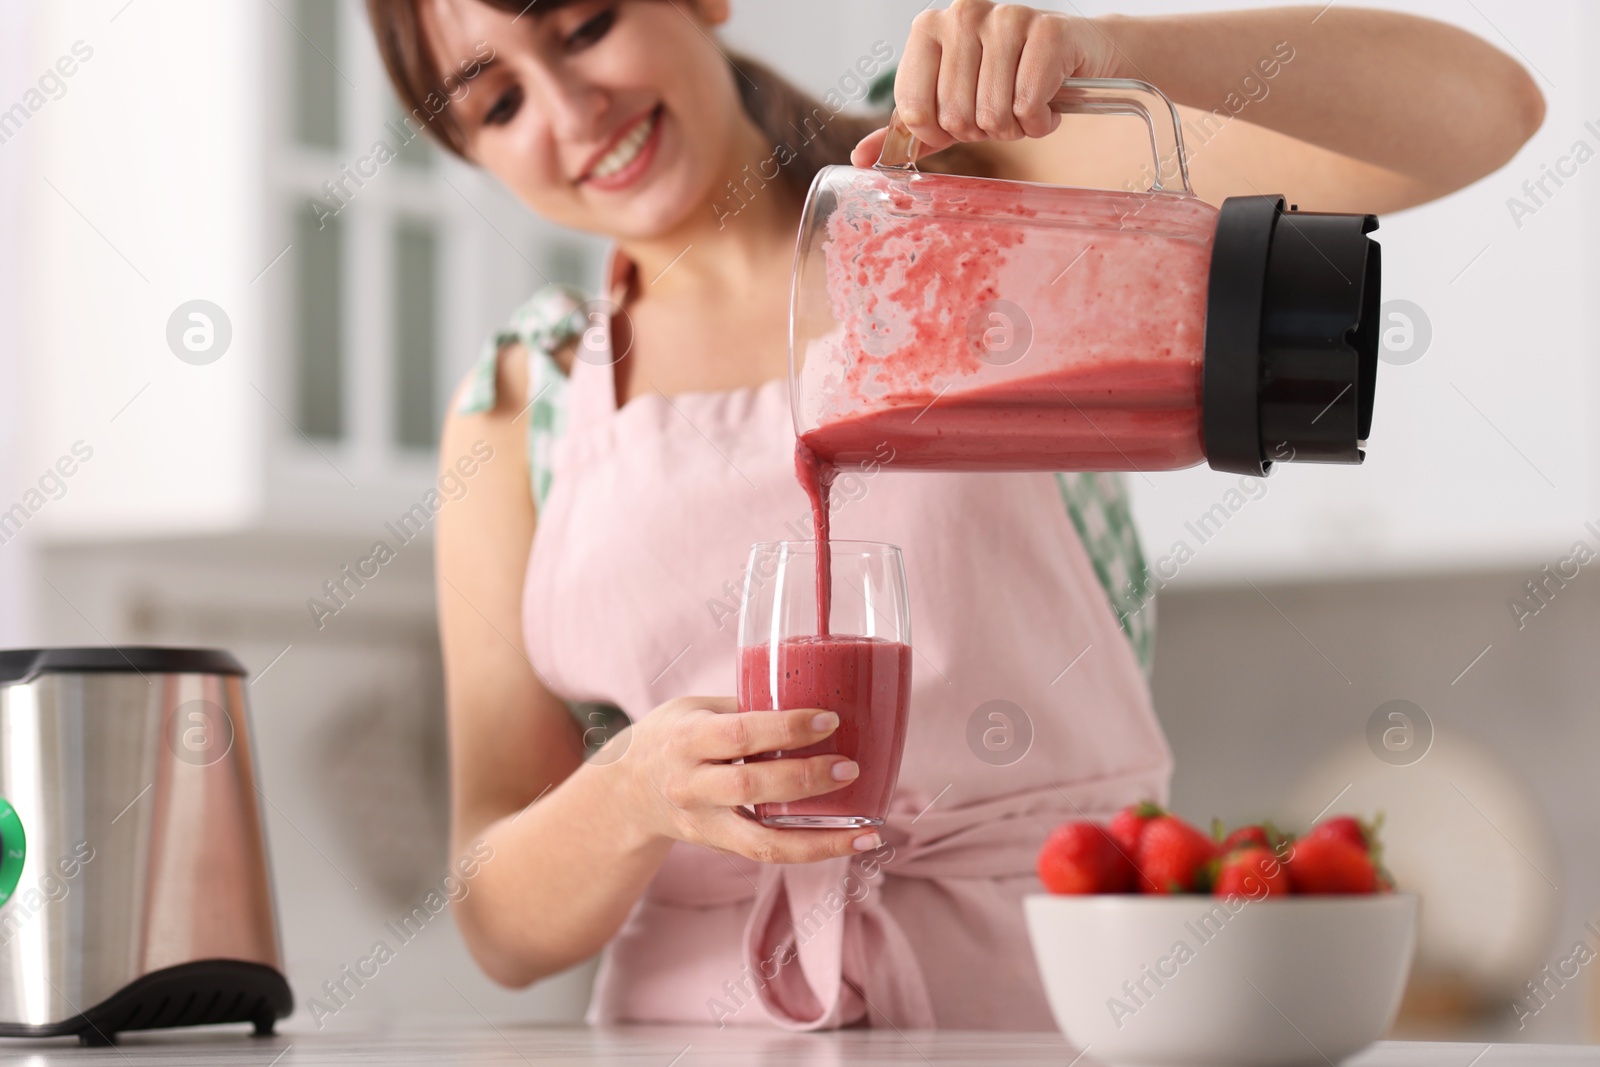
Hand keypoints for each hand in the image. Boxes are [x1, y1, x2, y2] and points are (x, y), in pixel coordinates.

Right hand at [601, 696, 879, 862]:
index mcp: (686, 738)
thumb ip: (747, 705)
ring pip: (761, 842)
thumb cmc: (673, 736)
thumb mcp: (696, 708)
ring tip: (866, 828)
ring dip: (819, 838)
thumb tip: (816, 687)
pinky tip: (850, 842)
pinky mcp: (718, 847)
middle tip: (851, 767)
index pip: (738, 734)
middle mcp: (690, 785)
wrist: (626, 793)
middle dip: (805, 778)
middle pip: (749, 787)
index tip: (830, 719)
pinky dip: (812, 850)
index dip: (785, 728)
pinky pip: (767, 854)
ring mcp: (703, 823)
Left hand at [851, 0, 1120, 166]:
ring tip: (1025, 106)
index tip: (961, 121)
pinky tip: (1049, 102)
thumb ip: (909, 129)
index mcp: (929, 29)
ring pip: (993, 114)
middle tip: (1002, 112)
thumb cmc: (1008, 80)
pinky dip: (1041, 121)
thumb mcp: (950, 105)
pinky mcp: (1047, 30)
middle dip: (983, 131)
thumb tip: (860, 158)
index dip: (940, 132)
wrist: (1079, 55)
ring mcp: (1005, 17)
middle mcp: (962, 14)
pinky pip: (1029, 105)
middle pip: (955, 116)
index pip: (914, 110)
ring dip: (1015, 128)